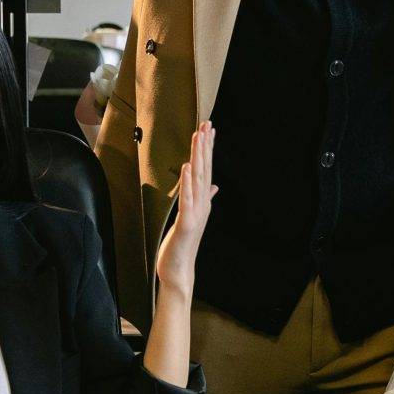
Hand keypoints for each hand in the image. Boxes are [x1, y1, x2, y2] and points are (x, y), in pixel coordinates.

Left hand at [152, 122, 215, 300]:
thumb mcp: (192, 217)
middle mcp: (202, 204)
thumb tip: (213, 186)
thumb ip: (203, 199)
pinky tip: (188, 167)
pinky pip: (188, 199)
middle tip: (207, 123)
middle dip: (205, 146)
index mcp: (202, 202)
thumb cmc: (183, 245)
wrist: (179, 270)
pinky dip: (188, 182)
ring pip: (199, 180)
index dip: (208, 149)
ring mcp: (196, 213)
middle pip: (205, 169)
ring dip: (199, 157)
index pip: (207, 170)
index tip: (209, 128)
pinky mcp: (187, 223)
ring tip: (199, 137)